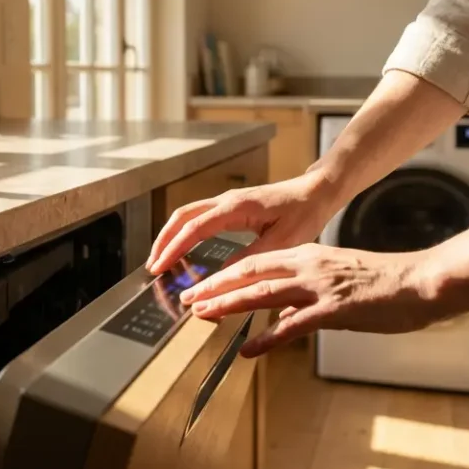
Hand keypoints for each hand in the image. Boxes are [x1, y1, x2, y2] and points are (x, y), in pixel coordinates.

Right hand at [146, 172, 341, 274]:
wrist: (315, 192)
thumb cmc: (303, 214)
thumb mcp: (281, 242)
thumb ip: (251, 258)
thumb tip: (222, 276)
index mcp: (236, 208)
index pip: (194, 228)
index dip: (174, 248)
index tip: (160, 266)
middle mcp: (226, 201)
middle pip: (182, 217)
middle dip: (163, 241)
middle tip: (153, 266)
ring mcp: (227, 202)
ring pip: (187, 215)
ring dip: (171, 235)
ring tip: (161, 259)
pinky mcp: (231, 207)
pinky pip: (198, 216)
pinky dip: (183, 232)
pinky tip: (182, 248)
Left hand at [178, 243, 447, 356]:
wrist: (419, 282)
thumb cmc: (383, 284)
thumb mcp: (337, 282)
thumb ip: (306, 297)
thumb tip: (283, 316)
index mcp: (308, 256)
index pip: (256, 262)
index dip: (224, 275)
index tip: (200, 287)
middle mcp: (308, 266)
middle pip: (250, 273)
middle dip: (214, 286)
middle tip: (187, 299)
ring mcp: (320, 287)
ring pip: (263, 293)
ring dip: (229, 305)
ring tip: (203, 315)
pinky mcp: (335, 310)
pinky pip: (293, 325)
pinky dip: (267, 338)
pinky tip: (248, 349)